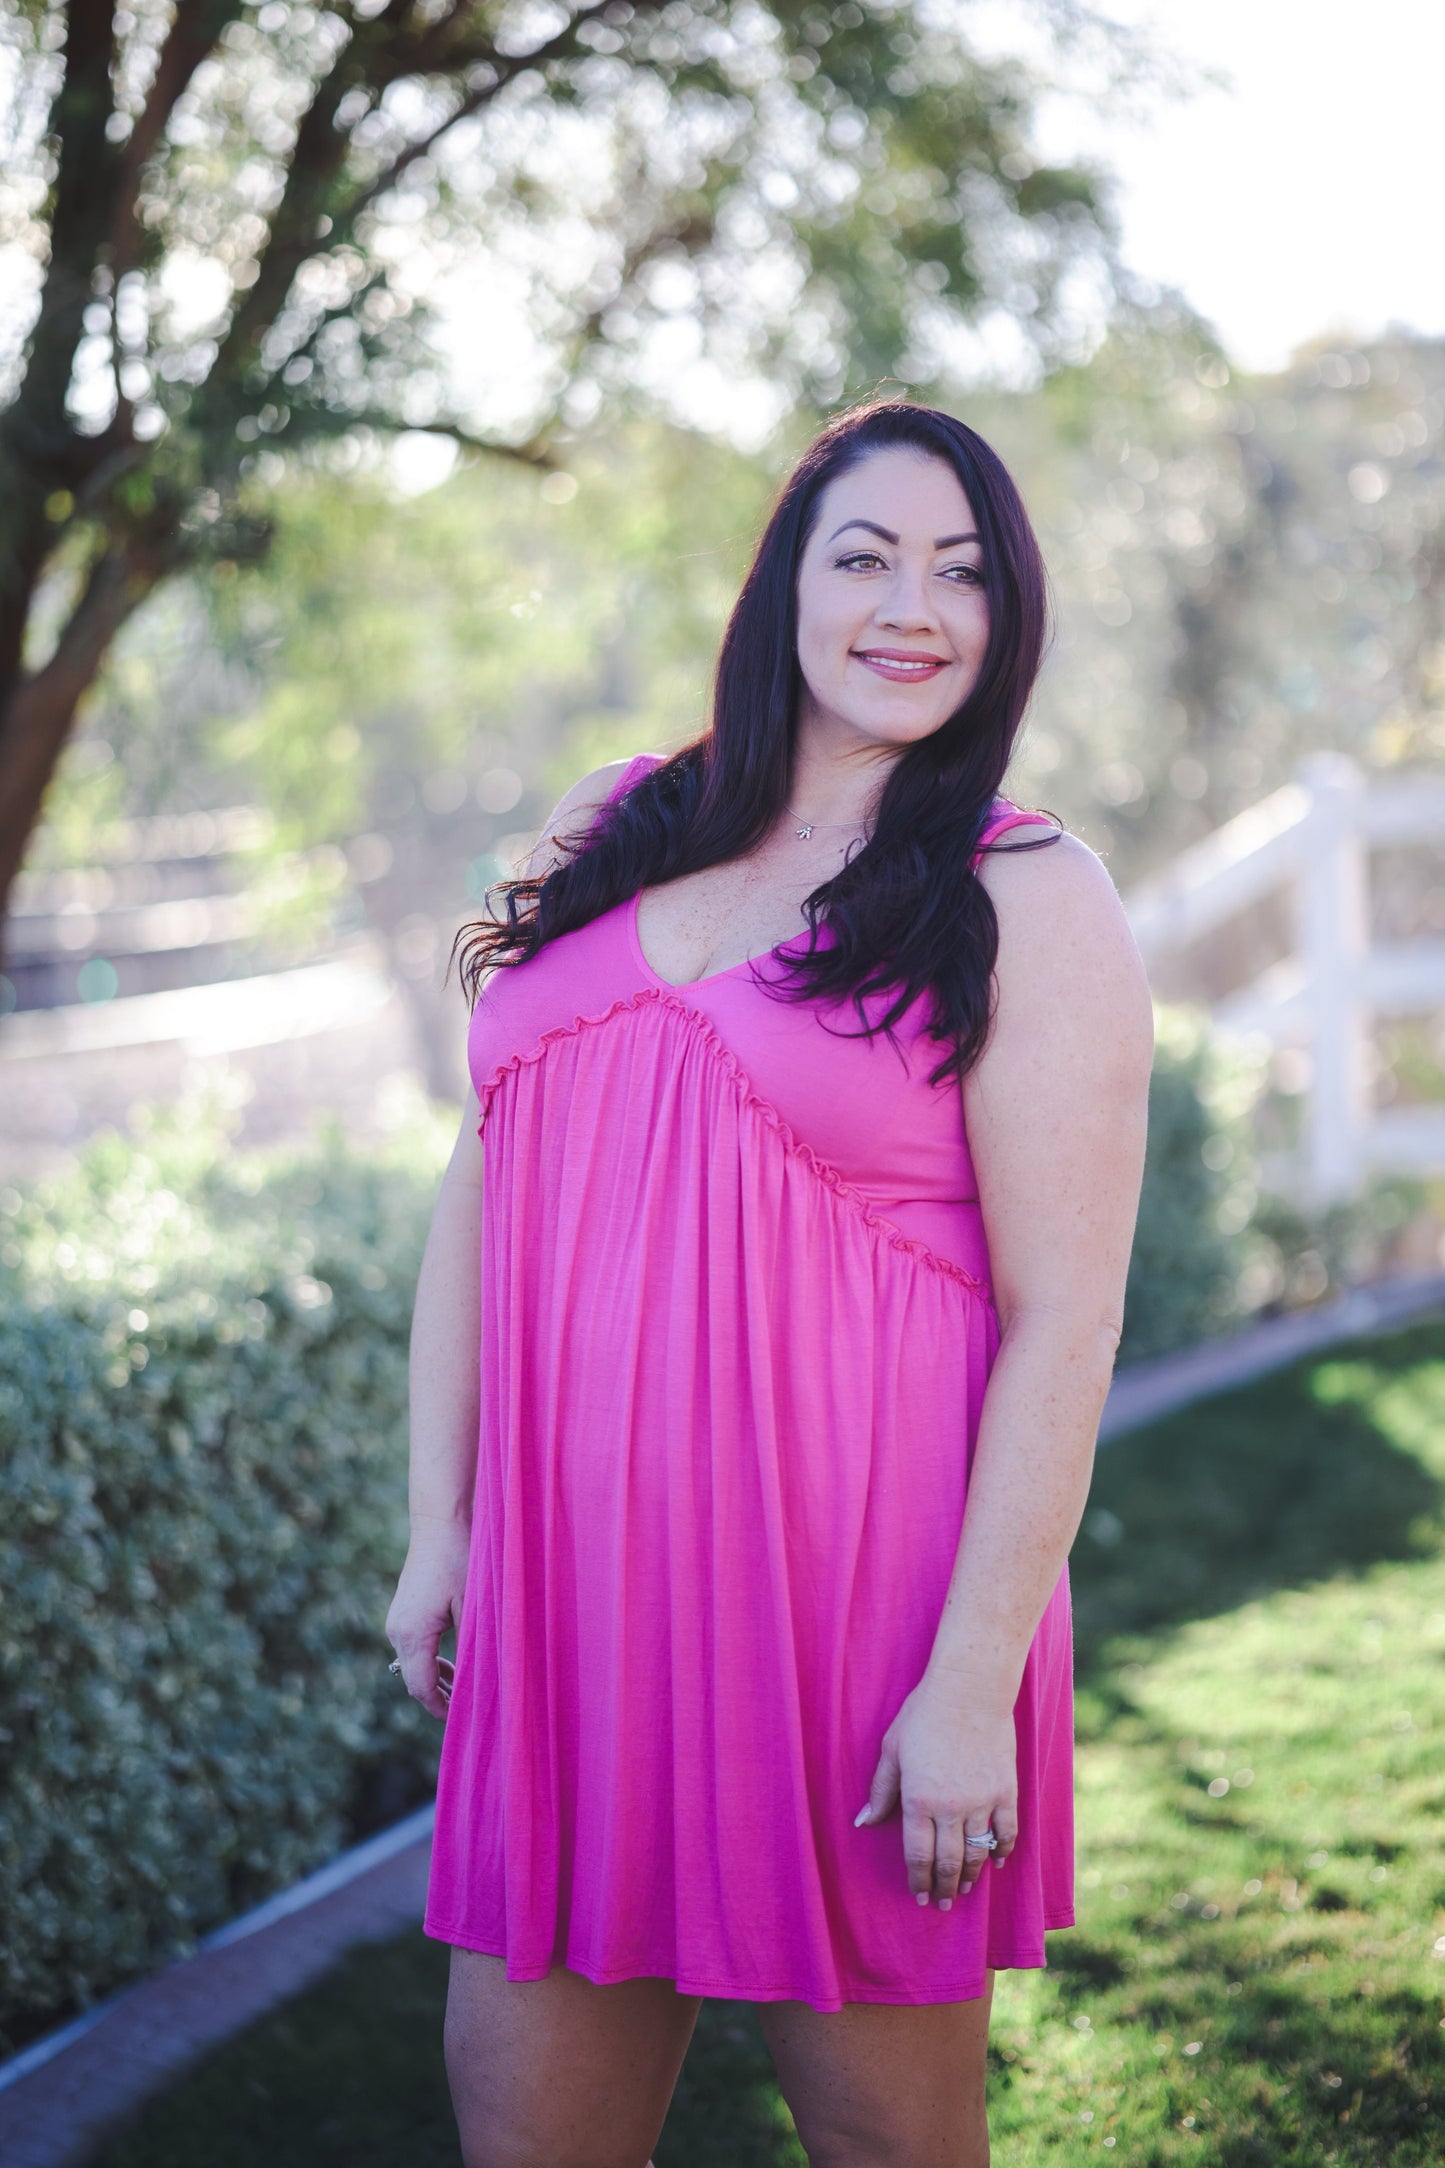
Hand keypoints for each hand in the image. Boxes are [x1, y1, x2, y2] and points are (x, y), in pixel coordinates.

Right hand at [385, 1518, 469, 1721]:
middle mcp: (397, 1630)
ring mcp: (397, 1619)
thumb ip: (473, 1645)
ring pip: (413, 1663)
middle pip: (414, 1679)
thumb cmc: (461, 1559)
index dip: (440, 1708)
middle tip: (468, 1711)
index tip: (462, 1721)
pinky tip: (453, 1664)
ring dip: (437, 1678)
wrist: (441, 1522)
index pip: (421, 1687)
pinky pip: (414, 1646)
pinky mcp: (403, 1610)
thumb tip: (480, 1680)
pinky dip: (431, 1660)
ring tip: (463, 1691)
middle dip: (439, 1697)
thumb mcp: (473, 1605)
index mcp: (412, 1634)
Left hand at [855, 1674, 1018, 1906]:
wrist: (969, 1689)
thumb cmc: (923, 1715)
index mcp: (918, 1800)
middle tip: (941, 1904)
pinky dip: (1002, 1850)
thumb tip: (864, 1822)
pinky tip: (996, 1862)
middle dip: (943, 1888)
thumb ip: (881, 1790)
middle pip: (948, 1862)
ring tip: (963, 1889)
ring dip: (970, 1876)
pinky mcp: (1006, 1791)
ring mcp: (982, 1801)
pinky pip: (1007, 1831)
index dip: (917, 1880)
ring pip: (977, 1853)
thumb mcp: (892, 1749)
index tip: (918, 1896)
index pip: (917, 1855)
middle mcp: (951, 1808)